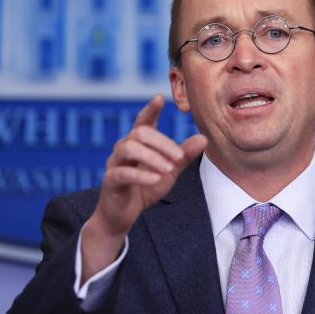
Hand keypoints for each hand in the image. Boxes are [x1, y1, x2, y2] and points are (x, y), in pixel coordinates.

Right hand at [80, 95, 206, 281]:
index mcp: (138, 144)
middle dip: (161, 142)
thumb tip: (203, 138)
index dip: (150, 109)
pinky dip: (140, 175)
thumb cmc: (145, 188)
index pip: (142, 121)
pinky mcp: (111, 181)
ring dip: (151, 157)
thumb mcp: (169, 171)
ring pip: (128, 148)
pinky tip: (155, 179)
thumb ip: (183, 155)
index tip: (159, 98)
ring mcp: (115, 164)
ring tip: (168, 168)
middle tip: (178, 156)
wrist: (124, 215)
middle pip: (139, 133)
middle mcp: (123, 149)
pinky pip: (122, 173)